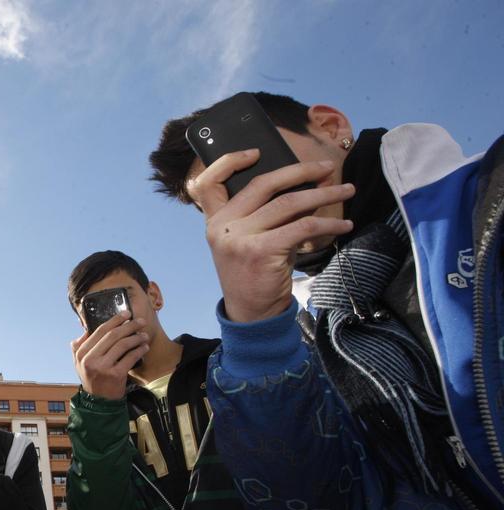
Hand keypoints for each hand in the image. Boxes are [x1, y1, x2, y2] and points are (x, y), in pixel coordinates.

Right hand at [71, 312, 147, 399]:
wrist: (98, 402)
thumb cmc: (92, 379)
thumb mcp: (79, 363)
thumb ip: (78, 347)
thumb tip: (84, 330)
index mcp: (82, 353)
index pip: (99, 331)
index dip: (114, 320)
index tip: (125, 314)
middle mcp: (90, 359)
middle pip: (112, 336)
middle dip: (128, 326)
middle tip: (140, 321)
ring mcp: (103, 368)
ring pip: (123, 345)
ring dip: (136, 337)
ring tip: (144, 335)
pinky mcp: (116, 375)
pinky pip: (130, 357)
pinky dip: (139, 350)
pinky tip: (144, 347)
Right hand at [187, 149, 354, 322]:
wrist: (251, 314)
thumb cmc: (254, 274)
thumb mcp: (244, 241)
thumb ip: (257, 216)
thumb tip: (299, 186)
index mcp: (214, 221)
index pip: (208, 183)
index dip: (229, 161)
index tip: (256, 152)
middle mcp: (222, 226)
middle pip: (263, 184)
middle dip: (301, 171)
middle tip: (328, 168)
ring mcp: (238, 238)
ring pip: (288, 204)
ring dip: (323, 194)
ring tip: (346, 191)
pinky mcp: (260, 251)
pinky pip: (301, 227)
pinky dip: (327, 223)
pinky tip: (342, 224)